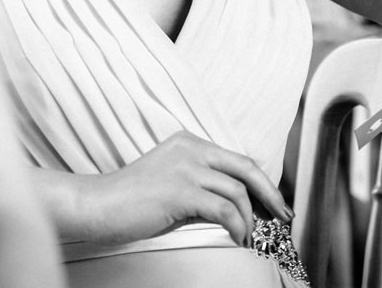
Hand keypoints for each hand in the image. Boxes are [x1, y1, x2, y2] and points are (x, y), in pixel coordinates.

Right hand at [71, 131, 290, 247]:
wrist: (98, 205)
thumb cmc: (131, 200)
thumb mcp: (171, 182)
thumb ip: (201, 183)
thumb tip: (237, 205)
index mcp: (188, 142)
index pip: (237, 159)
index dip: (261, 182)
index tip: (274, 203)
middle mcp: (189, 148)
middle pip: (246, 168)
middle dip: (270, 195)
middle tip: (282, 217)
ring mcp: (184, 168)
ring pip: (237, 192)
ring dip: (248, 220)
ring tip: (245, 238)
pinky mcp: (180, 191)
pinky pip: (224, 209)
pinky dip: (236, 227)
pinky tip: (234, 238)